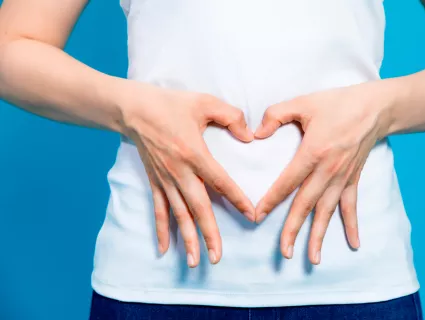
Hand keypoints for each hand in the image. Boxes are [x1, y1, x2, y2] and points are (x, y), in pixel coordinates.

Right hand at [119, 81, 255, 267]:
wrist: (134, 109)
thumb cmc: (170, 104)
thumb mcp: (204, 102)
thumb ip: (231, 116)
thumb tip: (249, 136)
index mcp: (194, 153)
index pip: (220, 182)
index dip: (237, 199)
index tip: (251, 215)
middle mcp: (179, 171)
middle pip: (197, 207)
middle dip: (209, 233)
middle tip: (217, 257)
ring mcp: (165, 179)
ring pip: (178, 214)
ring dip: (187, 239)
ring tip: (195, 261)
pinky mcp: (154, 181)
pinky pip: (159, 209)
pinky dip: (162, 229)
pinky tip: (164, 249)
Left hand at [254, 81, 391, 264]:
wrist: (375, 107)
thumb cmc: (338, 103)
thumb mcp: (303, 102)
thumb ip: (276, 115)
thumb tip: (256, 133)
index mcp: (313, 152)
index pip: (287, 182)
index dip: (271, 200)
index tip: (257, 216)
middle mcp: (328, 170)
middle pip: (306, 204)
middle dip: (293, 229)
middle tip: (284, 252)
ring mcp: (343, 177)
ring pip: (327, 211)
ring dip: (320, 235)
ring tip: (313, 258)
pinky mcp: (353, 179)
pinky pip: (351, 205)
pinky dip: (352, 225)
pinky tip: (353, 244)